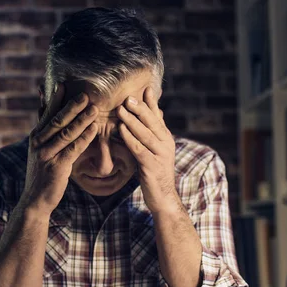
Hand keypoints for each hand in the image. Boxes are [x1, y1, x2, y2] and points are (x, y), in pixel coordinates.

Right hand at [19, 85, 98, 215]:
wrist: (35, 199)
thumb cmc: (42, 173)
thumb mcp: (39, 150)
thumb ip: (44, 131)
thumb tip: (42, 109)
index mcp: (36, 136)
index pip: (47, 113)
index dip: (56, 99)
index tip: (64, 83)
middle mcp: (39, 143)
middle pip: (57, 120)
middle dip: (72, 106)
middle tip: (86, 93)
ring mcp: (47, 154)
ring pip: (66, 133)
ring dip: (81, 119)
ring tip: (94, 108)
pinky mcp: (57, 166)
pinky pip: (73, 148)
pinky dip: (85, 137)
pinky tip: (94, 129)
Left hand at [117, 87, 180, 213]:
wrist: (164, 198)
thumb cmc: (156, 173)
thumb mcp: (155, 151)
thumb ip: (152, 133)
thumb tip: (153, 115)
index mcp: (166, 138)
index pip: (158, 117)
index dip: (151, 103)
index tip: (145, 88)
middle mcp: (166, 144)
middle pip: (153, 122)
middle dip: (140, 108)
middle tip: (128, 97)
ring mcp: (160, 155)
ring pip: (146, 134)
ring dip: (133, 121)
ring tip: (121, 109)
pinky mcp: (152, 167)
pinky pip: (140, 150)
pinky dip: (131, 138)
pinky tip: (121, 130)